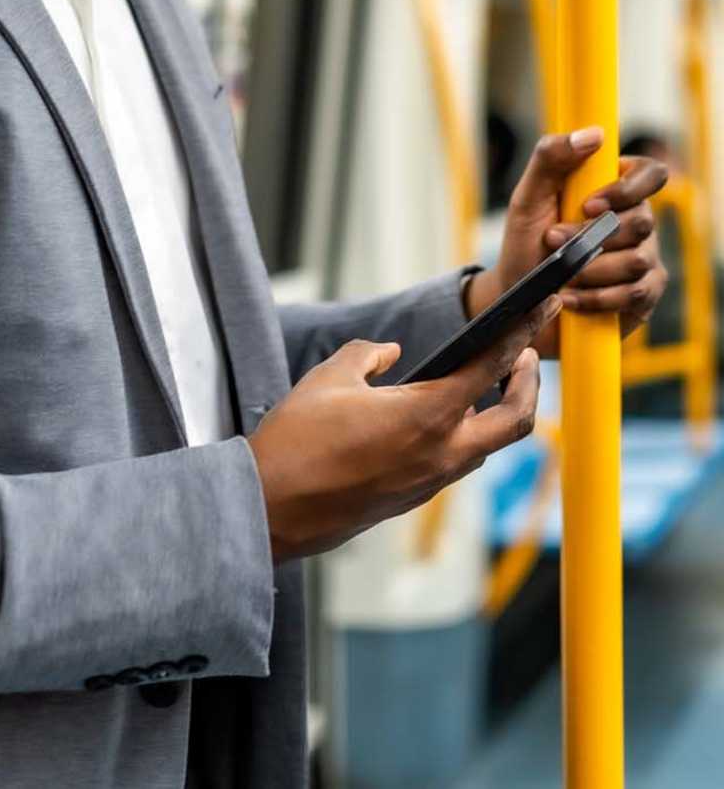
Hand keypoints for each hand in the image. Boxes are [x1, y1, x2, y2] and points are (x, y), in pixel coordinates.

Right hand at [246, 296, 558, 561]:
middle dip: (528, 384)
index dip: (523, 332)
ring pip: (488, 445)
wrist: (273, 508)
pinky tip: (439, 416)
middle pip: (516, 420)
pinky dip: (465, 434)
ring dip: (497, 412)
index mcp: (428, 415)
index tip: (543, 308)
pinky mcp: (413, 498)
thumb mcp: (329, 377)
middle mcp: (442, 453)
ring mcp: (431, 481)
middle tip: (524, 354)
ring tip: (485, 382)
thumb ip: (368, 355)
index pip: (493, 367)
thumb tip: (390, 353)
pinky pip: (458, 463)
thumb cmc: (297, 441)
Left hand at [466, 128, 669, 355]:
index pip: (650, 174)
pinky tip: (570, 297)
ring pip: (637, 260)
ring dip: (589, 269)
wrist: (519, 298)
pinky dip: (596, 297)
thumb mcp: (528, 197)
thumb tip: (592, 133)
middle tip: (553, 240)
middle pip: (642, 221)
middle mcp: (636, 221)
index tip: (588, 205)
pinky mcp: (643, 294)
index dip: (626, 189)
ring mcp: (644, 257)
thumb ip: (551, 158)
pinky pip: (635, 294)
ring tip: (559, 273)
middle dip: (591, 237)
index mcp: (614, 188)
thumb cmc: (525, 242)